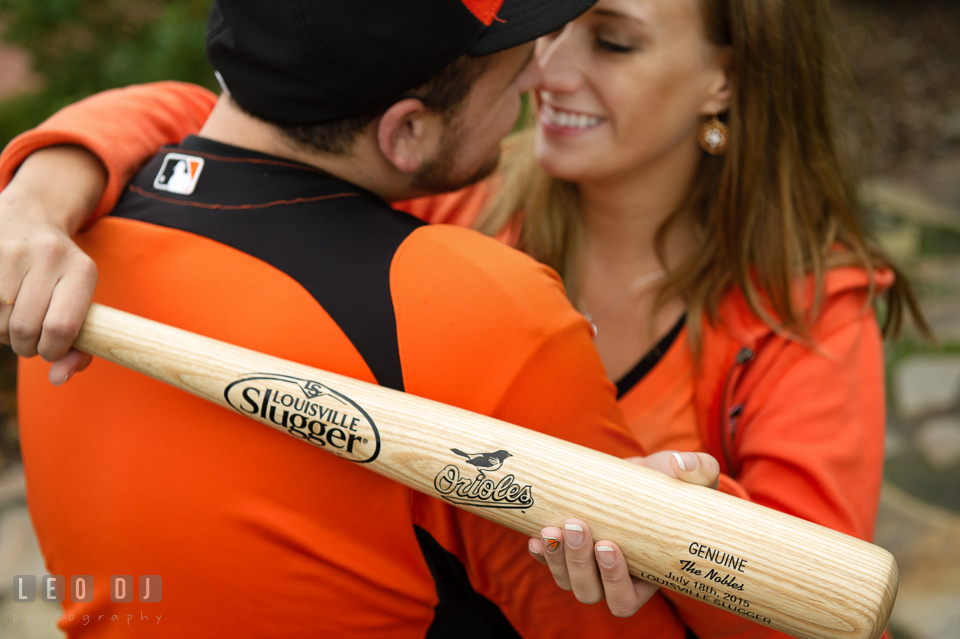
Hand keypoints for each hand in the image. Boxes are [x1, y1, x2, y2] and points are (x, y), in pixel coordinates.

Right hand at [0, 146, 105, 382]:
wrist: (31, 217)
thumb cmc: (61, 274)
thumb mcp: (81, 301)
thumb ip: (80, 347)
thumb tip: (59, 379)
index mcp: (82, 270)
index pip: (62, 328)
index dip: (52, 351)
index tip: (50, 350)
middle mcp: (48, 256)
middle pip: (25, 328)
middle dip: (25, 346)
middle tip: (30, 339)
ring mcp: (11, 252)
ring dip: (5, 333)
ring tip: (15, 319)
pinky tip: (1, 308)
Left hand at [527, 451, 719, 616]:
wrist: (638, 474)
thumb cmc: (670, 484)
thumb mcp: (694, 475)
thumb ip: (698, 469)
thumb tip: (683, 465)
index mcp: (647, 574)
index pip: (626, 598)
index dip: (615, 582)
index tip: (610, 546)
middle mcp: (613, 577)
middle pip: (591, 591)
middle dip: (579, 563)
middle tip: (578, 526)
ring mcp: (587, 565)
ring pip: (566, 581)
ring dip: (556, 559)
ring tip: (552, 529)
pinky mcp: (566, 548)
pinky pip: (548, 562)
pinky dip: (540, 554)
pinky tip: (535, 536)